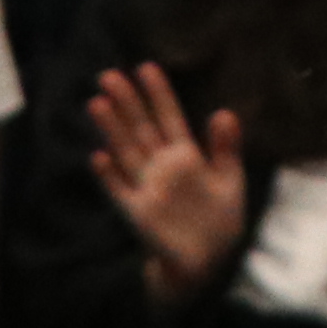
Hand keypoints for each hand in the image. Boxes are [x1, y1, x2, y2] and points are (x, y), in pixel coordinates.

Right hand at [83, 60, 255, 292]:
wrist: (209, 260)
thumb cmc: (220, 219)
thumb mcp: (230, 180)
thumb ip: (226, 148)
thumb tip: (223, 111)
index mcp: (186, 156)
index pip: (169, 117)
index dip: (158, 94)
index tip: (146, 67)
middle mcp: (162, 167)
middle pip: (141, 128)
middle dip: (127, 103)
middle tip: (109, 75)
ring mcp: (148, 188)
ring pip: (126, 151)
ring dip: (112, 129)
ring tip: (97, 103)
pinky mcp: (138, 213)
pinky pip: (120, 191)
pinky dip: (109, 176)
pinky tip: (97, 157)